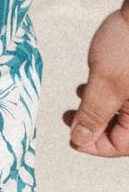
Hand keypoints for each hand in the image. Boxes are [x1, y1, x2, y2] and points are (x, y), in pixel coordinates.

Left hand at [68, 7, 128, 156]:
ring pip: (121, 113)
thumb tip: (81, 139)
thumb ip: (93, 114)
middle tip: (68, 119)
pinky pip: (124, 97)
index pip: (121, 145)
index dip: (93, 145)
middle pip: (122, 131)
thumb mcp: (104, 84)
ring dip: (96, 109)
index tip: (70, 137)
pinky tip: (88, 85)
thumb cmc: (127, 45)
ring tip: (77, 97)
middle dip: (92, 126)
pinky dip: (105, 95)